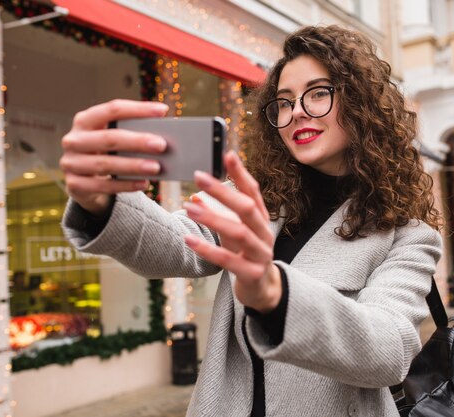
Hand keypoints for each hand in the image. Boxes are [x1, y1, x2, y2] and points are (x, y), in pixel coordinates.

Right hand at [59, 99, 168, 215]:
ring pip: (105, 164)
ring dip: (133, 166)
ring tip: (156, 167)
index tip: (162, 110)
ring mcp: (71, 163)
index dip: (138, 109)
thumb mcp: (113, 141)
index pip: (112, 110)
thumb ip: (131, 135)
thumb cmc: (105, 154)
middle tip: (161, 145)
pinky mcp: (74, 185)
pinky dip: (125, 185)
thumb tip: (161, 138)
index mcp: (85, 120)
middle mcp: (74, 139)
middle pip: (109, 138)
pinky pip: (103, 186)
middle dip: (137, 141)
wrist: (84, 183)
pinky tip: (144, 183)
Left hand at [183, 151, 281, 312]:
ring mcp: (260, 254)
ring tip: (189, 209)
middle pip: (247, 207)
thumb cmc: (245, 255)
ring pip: (239, 232)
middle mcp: (264, 233)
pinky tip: (190, 241)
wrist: (262, 289)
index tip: (227, 155)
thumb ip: (217, 214)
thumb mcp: (232, 232)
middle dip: (223, 191)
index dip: (241, 173)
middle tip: (200, 177)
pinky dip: (208, 249)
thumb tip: (193, 198)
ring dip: (213, 219)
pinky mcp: (251, 273)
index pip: (253, 191)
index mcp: (261, 219)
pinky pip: (229, 260)